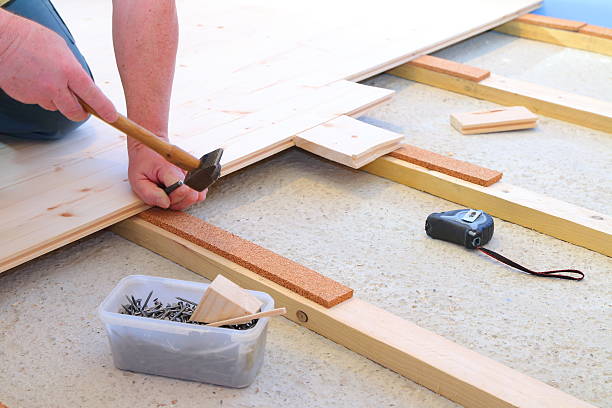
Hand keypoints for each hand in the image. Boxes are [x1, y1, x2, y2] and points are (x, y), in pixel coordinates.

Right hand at [0, 11, 116, 121]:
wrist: (0, 40)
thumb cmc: (29, 38)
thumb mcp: (62, 48)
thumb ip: (73, 68)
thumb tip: (81, 83)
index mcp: (69, 71)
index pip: (94, 97)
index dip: (105, 109)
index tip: (112, 116)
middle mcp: (56, 86)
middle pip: (76, 112)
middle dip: (81, 113)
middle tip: (83, 108)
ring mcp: (39, 94)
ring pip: (57, 107)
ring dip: (59, 100)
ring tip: (49, 80)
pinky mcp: (26, 98)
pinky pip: (41, 102)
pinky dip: (42, 95)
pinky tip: (35, 79)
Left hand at [128, 142, 206, 209]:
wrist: (149, 148)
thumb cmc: (143, 163)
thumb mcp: (137, 180)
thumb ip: (149, 194)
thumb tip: (165, 204)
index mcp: (170, 169)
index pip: (183, 190)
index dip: (173, 199)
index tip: (163, 196)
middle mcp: (184, 170)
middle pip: (193, 195)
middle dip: (179, 202)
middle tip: (166, 197)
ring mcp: (191, 172)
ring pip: (199, 195)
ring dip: (185, 201)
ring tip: (171, 195)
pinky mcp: (194, 175)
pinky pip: (200, 192)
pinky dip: (190, 197)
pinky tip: (178, 193)